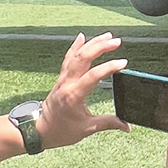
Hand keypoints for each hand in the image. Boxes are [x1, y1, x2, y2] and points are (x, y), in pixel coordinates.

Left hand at [37, 32, 130, 148]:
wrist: (40, 130)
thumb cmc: (61, 131)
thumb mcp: (87, 129)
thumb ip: (108, 123)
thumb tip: (126, 126)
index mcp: (74, 96)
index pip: (93, 75)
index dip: (109, 67)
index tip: (123, 63)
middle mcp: (67, 83)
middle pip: (83, 58)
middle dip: (100, 47)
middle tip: (116, 41)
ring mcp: (63, 79)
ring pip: (76, 55)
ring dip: (92, 43)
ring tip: (107, 36)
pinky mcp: (61, 77)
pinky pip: (68, 58)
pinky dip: (76, 46)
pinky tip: (82, 36)